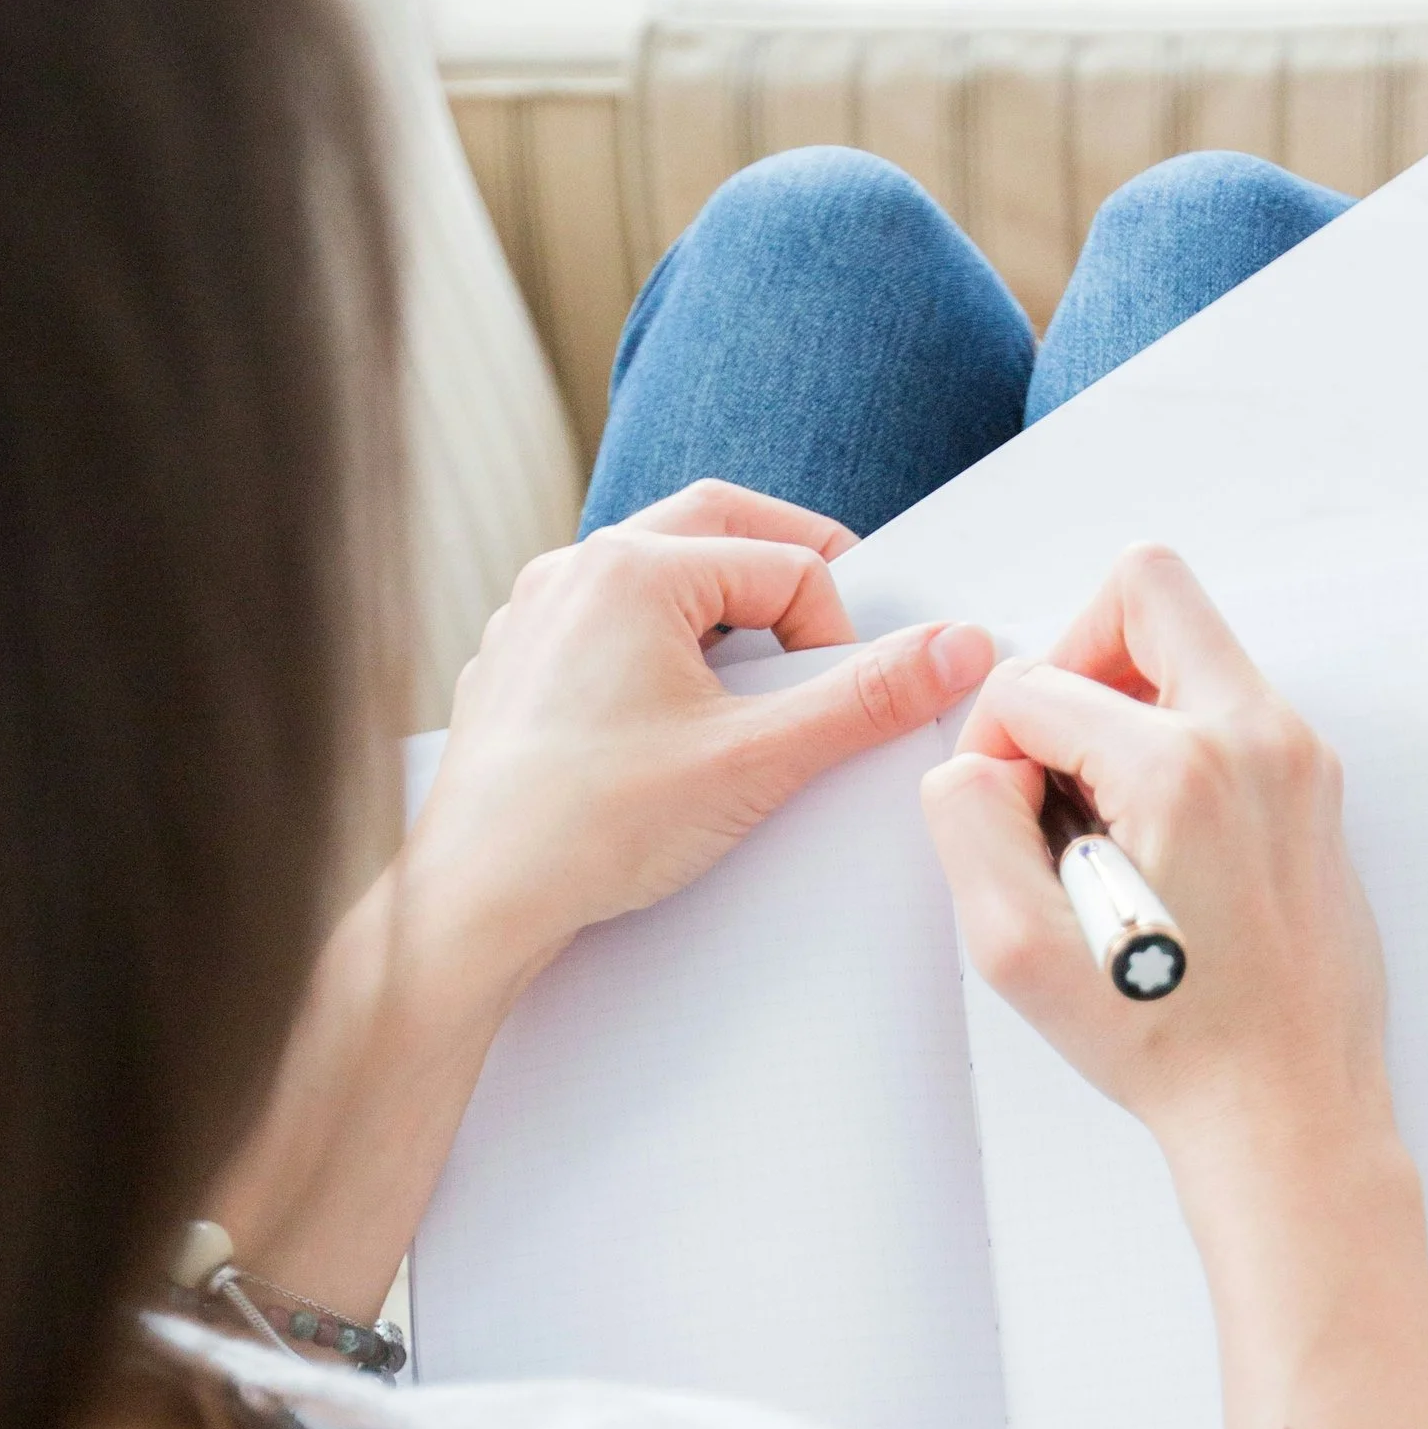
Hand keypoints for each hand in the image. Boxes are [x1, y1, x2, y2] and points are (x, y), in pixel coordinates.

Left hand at [411, 480, 991, 985]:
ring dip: (718, 610)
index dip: (836, 630)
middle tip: (830, 634)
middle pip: (715, 527)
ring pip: (655, 575)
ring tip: (750, 684)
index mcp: (633, 568)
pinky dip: (657, 648)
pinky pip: (604, 624)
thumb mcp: (756, 761)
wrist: (475, 901)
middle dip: (786, 573)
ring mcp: (534, 615)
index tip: (841, 700)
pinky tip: (673, 720)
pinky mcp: (515, 665)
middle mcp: (574, 570)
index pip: (785, 562)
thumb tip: (952, 650)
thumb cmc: (588, 828)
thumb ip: (863, 700)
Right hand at [920, 545, 1394, 1195]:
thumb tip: (982, 762)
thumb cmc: (1173, 1045)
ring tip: (1103, 814)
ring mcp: (1300, 759)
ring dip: (1125, 704)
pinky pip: (1229, 710)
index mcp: (1183, 767)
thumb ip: (967, 820)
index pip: (1037, 684)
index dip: (991, 744)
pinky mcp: (1315, 790)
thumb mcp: (1017, 949)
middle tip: (1054, 751)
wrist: (1285, 1112)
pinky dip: (1174, 744)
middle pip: (1146, 588)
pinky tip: (1153, 841)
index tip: (1007, 817)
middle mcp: (1258, 740)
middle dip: (1072, 655)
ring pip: (1192, 647)